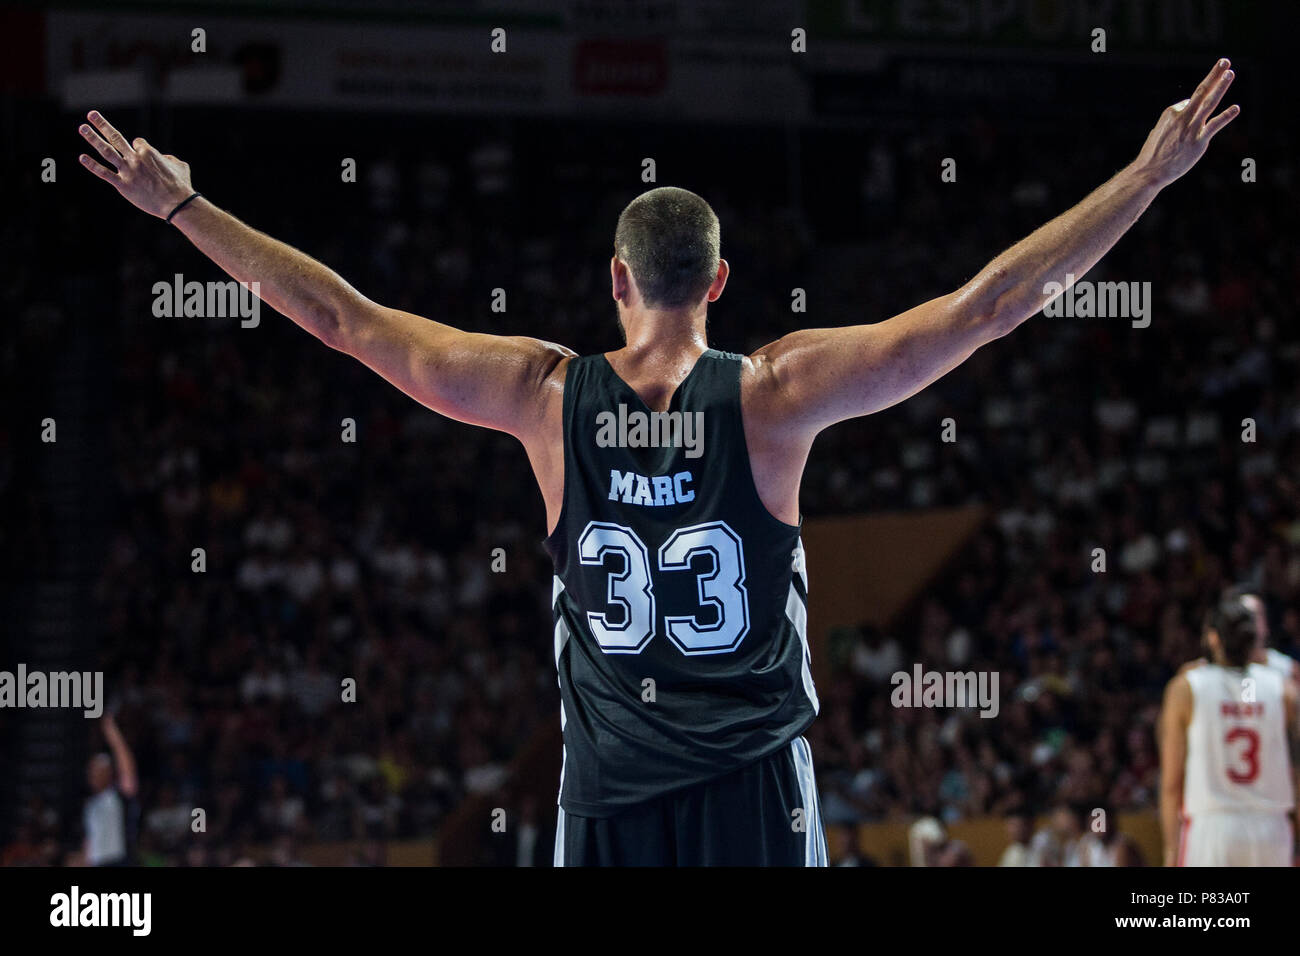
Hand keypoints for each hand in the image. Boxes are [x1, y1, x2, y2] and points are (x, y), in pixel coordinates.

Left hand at [78, 110, 195, 218]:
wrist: (177, 203)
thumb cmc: (181, 185)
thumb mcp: (180, 166)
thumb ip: (169, 158)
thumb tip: (162, 158)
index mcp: (148, 152)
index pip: (138, 143)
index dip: (139, 148)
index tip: (143, 157)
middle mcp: (135, 158)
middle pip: (116, 137)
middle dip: (102, 124)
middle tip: (91, 114)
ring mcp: (128, 171)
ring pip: (106, 151)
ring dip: (93, 138)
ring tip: (82, 128)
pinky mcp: (123, 185)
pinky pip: (104, 173)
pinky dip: (92, 165)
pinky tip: (81, 157)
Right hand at [1132, 59, 1238, 188]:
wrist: (1149, 172)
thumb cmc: (1153, 154)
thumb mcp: (1159, 132)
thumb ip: (1173, 120)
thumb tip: (1186, 108)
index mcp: (1170, 113)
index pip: (1189, 103)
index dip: (1192, 110)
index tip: (1185, 126)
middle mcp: (1181, 116)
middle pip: (1201, 92)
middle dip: (1214, 75)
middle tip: (1225, 61)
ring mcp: (1191, 128)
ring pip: (1208, 103)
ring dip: (1220, 87)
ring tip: (1230, 73)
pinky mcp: (1198, 141)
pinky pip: (1215, 125)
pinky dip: (1226, 116)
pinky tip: (1236, 108)